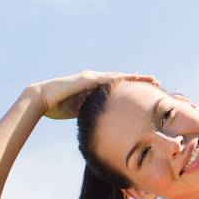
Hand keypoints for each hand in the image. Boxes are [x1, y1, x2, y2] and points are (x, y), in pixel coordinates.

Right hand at [29, 70, 157, 119]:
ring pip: (118, 77)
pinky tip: (131, 78)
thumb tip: (99, 121)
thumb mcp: (79, 110)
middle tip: (157, 81)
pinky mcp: (86, 80)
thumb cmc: (57, 105)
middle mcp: (94, 80)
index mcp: (94, 88)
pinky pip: (106, 79)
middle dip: (139, 80)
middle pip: (121, 79)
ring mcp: (91, 78)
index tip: (148, 90)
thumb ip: (90, 111)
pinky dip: (119, 78)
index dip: (132, 87)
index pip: (117, 87)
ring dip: (134, 77)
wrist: (41, 98)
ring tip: (151, 78)